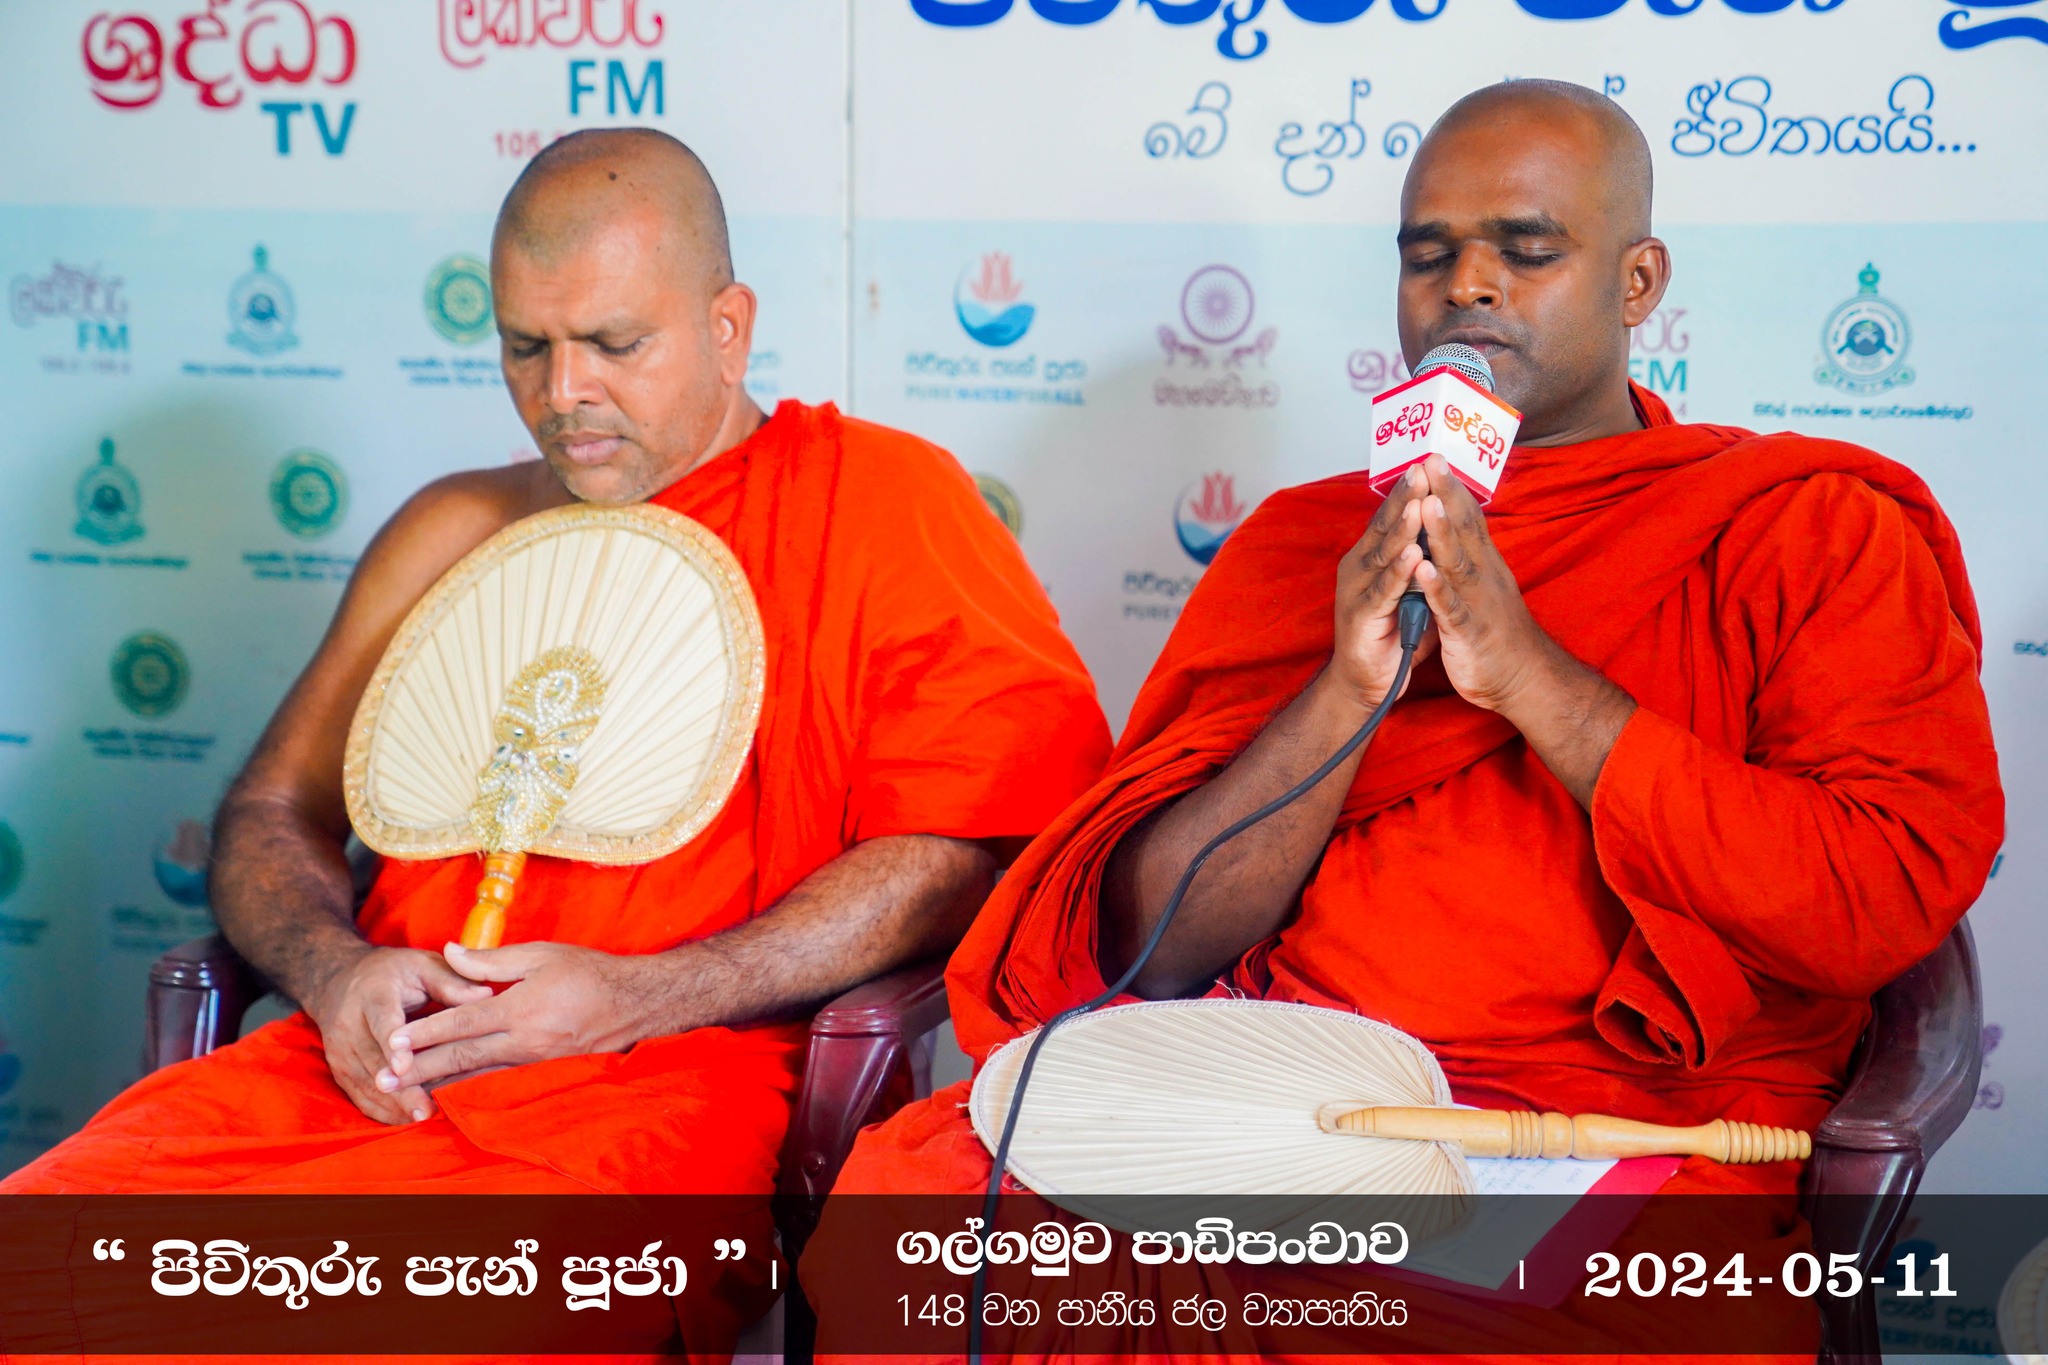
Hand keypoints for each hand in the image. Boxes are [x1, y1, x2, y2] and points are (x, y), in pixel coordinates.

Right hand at [302, 945, 493, 1124]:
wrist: (337, 981)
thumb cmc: (392, 972)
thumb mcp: (422, 965)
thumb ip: (451, 982)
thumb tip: (486, 997)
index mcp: (373, 994)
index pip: (382, 1021)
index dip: (392, 1044)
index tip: (404, 1066)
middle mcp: (349, 1024)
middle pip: (374, 1061)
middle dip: (400, 1088)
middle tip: (426, 1110)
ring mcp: (340, 1050)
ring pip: (366, 1084)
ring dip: (394, 1104)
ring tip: (423, 1118)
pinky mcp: (339, 1070)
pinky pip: (359, 1096)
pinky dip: (383, 1109)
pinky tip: (407, 1118)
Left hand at [381, 941, 660, 1092]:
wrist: (633, 1004)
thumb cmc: (588, 972)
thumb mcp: (540, 954)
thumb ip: (491, 960)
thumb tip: (448, 952)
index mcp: (520, 1008)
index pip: (462, 1022)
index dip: (426, 1031)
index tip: (394, 1039)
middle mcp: (523, 1041)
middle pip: (461, 1057)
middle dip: (419, 1068)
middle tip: (383, 1079)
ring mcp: (532, 1061)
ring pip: (475, 1077)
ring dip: (438, 1085)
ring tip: (405, 1093)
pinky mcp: (540, 1072)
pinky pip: (496, 1082)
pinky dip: (468, 1089)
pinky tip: (447, 1095)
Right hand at [1329, 464, 1434, 711]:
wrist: (1367, 683)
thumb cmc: (1393, 634)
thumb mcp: (1412, 589)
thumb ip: (1424, 561)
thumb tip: (1447, 530)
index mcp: (1371, 558)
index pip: (1392, 516)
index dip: (1410, 491)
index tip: (1429, 462)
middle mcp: (1358, 567)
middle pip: (1385, 526)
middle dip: (1406, 497)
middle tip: (1422, 467)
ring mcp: (1356, 591)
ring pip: (1383, 553)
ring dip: (1402, 527)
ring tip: (1420, 502)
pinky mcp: (1361, 617)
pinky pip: (1384, 591)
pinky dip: (1399, 573)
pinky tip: (1413, 555)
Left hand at [1412, 455, 1560, 712]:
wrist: (1523, 679)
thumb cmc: (1496, 633)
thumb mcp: (1482, 588)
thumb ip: (1468, 559)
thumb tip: (1453, 530)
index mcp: (1484, 565)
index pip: (1469, 518)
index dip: (1453, 488)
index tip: (1436, 456)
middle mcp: (1484, 576)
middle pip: (1465, 529)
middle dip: (1447, 494)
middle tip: (1432, 459)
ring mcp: (1478, 602)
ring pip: (1458, 562)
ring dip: (1442, 532)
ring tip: (1427, 502)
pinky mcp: (1470, 632)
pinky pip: (1452, 607)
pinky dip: (1437, 588)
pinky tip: (1422, 569)